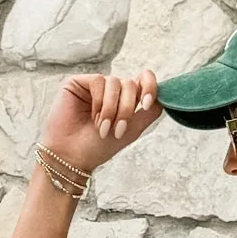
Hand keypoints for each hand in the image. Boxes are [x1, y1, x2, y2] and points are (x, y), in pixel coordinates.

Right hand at [40, 67, 161, 173]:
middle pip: (131, 85)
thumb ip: (149, 114)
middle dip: (127, 109)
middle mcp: (111, 91)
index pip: (143, 80)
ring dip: (112, 109)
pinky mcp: (79, 82)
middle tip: (117, 130)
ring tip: (102, 127)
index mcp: (125, 100)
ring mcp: (95, 86)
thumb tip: (165, 98)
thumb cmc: (98, 147)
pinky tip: (92, 116)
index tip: (146, 104)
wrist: (72, 156)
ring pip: (116, 82)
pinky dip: (100, 102)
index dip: (150, 86)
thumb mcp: (131, 131)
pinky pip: (99, 81)